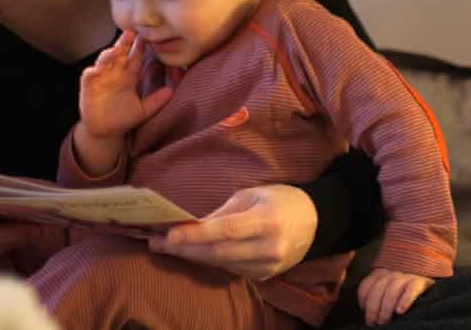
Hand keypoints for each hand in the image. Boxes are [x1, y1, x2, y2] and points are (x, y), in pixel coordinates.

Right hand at [80, 30, 171, 137]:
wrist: (105, 131)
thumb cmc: (123, 118)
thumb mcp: (143, 110)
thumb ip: (156, 101)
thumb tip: (171, 91)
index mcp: (129, 76)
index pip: (135, 58)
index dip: (140, 48)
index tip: (148, 37)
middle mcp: (115, 73)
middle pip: (120, 54)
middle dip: (124, 43)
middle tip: (131, 32)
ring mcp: (101, 78)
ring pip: (104, 61)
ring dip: (109, 54)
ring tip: (116, 49)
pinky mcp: (89, 87)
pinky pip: (90, 76)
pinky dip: (92, 72)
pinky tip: (96, 70)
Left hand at [148, 185, 316, 279]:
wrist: (315, 221)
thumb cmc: (279, 200)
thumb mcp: (252, 194)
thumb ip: (222, 212)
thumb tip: (190, 226)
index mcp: (266, 220)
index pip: (225, 231)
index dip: (195, 235)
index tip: (168, 236)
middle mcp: (269, 248)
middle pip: (218, 253)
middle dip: (184, 249)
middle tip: (156, 243)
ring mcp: (268, 266)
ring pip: (221, 264)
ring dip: (192, 255)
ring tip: (166, 246)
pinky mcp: (264, 276)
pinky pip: (230, 269)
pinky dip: (210, 260)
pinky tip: (193, 252)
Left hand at [358, 268, 434, 325]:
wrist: (425, 270)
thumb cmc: (403, 283)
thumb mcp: (387, 282)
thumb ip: (378, 290)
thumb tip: (366, 309)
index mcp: (380, 273)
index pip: (366, 286)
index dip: (363, 300)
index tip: (364, 312)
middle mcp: (390, 273)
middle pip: (377, 291)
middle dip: (372, 309)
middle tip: (373, 323)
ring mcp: (405, 276)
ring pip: (391, 292)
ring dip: (385, 309)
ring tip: (383, 322)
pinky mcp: (419, 281)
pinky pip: (410, 290)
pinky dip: (404, 301)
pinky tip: (399, 312)